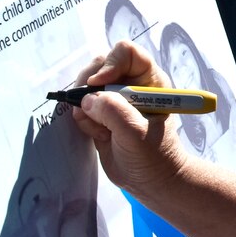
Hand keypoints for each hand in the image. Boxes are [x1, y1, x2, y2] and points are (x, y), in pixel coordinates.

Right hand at [67, 42, 194, 197]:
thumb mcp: (136, 133)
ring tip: (102, 130)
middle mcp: (131, 84)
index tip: (99, 84)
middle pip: (100, 65)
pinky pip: (81, 106)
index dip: (109, 64)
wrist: (151, 183)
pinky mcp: (100, 114)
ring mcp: (115, 99)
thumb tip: (87, 99)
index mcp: (150, 81)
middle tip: (90, 109)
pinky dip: (84, 119)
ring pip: (86, 85)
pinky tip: (100, 135)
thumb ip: (113, 111)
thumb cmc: (154, 157)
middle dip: (90, 86)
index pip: (126, 53)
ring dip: (86, 107)